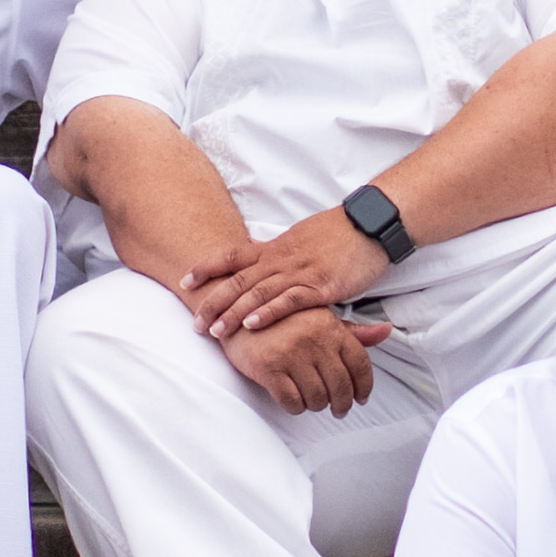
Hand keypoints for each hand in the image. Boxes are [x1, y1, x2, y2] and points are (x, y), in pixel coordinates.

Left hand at [185, 203, 392, 342]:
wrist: (370, 225)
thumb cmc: (339, 234)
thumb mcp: (301, 240)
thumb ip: (280, 254)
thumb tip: (261, 260)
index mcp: (276, 247)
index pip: (232, 255)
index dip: (207, 268)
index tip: (185, 280)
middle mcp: (282, 258)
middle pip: (238, 279)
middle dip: (214, 302)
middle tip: (195, 323)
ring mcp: (300, 271)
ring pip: (258, 292)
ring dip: (234, 313)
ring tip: (215, 331)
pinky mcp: (321, 285)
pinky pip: (289, 299)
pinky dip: (269, 313)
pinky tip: (253, 325)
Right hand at [221, 304, 390, 418]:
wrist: (236, 312)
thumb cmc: (282, 317)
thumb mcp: (320, 318)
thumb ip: (352, 331)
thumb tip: (386, 332)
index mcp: (330, 327)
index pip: (360, 364)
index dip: (364, 387)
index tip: (361, 398)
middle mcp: (314, 340)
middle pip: (341, 387)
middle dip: (341, 404)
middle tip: (338, 409)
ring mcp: (291, 355)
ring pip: (317, 398)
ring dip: (317, 405)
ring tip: (313, 402)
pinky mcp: (269, 369)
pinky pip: (292, 402)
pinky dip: (296, 407)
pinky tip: (294, 400)